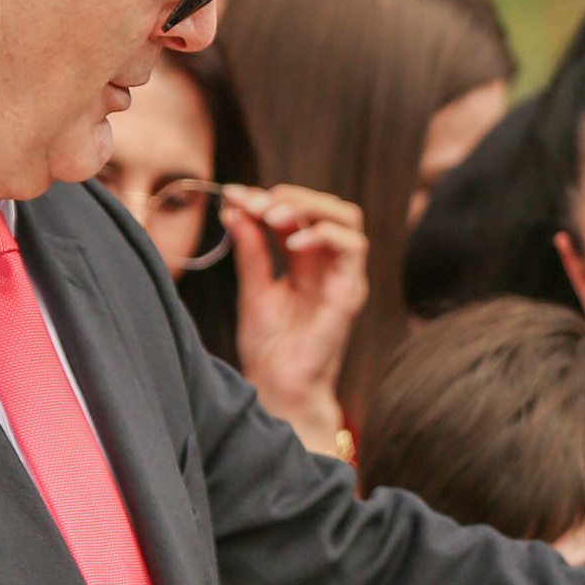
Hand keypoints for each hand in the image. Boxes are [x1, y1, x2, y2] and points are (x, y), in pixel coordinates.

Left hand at [223, 183, 368, 460]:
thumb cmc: (268, 347)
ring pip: (346, 218)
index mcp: (305, 261)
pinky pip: (352, 248)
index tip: (233, 196)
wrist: (277, 388)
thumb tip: (234, 209)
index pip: (296, 213)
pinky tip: (293, 241)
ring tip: (273, 215)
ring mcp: (343, 277)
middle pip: (327, 207)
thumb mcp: (252, 289)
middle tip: (255, 202)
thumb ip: (250, 250)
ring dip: (309, 207)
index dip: (267, 198)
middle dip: (291, 196)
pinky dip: (324, 234)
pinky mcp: (350, 293)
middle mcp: (328, 264)